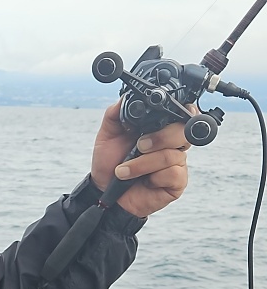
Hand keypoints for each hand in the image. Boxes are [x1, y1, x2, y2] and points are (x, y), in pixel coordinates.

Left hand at [90, 100, 189, 218]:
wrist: (104, 192)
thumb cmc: (110, 163)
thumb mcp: (108, 134)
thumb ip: (116, 113)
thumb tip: (126, 96)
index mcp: (160, 128)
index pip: (181, 113)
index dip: (179, 110)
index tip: (163, 112)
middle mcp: (172, 143)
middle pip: (183, 131)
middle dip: (159, 137)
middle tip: (139, 145)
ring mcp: (177, 163)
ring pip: (172, 154)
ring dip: (143, 163)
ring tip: (124, 170)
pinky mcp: (177, 182)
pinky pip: (173, 173)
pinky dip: (153, 177)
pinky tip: (144, 181)